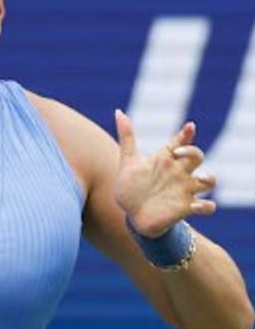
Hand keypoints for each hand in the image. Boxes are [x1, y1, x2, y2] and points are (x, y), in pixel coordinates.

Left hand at [113, 109, 216, 236]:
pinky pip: (207, 206)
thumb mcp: (127, 163)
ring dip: (208, 178)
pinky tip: (196, 205)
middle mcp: (178, 173)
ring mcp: (184, 190)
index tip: (188, 127)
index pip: (180, 142)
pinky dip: (206, 206)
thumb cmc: (131, 188)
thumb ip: (126, 138)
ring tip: (199, 179)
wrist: (133, 216)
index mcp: (165, 160)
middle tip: (178, 154)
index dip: (186, 134)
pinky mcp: (187, 208)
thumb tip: (118, 111)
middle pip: (197, 156)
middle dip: (193, 152)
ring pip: (209, 180)